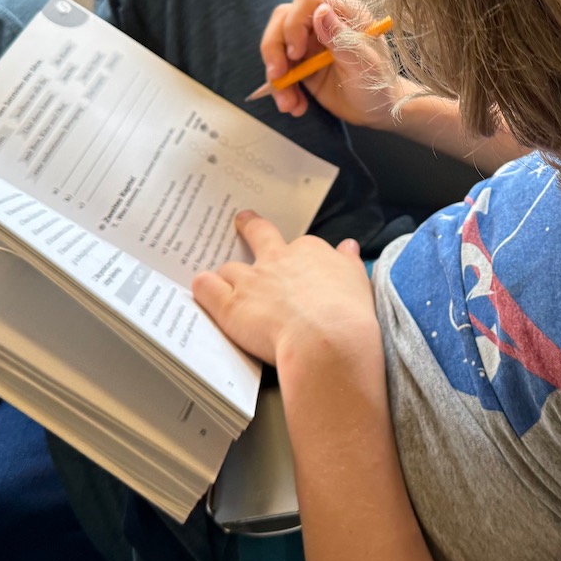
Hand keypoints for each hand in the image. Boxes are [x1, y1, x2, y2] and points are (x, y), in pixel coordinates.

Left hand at [192, 211, 380, 366]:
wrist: (328, 340)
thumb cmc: (349, 316)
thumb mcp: (359, 281)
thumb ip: (348, 262)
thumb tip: (348, 247)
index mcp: (310, 252)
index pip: (298, 246)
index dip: (294, 256)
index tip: (294, 262)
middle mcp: (278, 260)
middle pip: (258, 234)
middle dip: (249, 226)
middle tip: (242, 221)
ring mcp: (251, 280)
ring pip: (229, 269)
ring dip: (226, 276)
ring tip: (221, 282)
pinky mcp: (230, 304)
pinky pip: (206, 288)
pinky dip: (203, 288)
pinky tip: (202, 290)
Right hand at [259, 0, 412, 127]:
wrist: (377, 110)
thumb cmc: (378, 84)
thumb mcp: (364, 64)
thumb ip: (342, 38)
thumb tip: (320, 10)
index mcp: (344, 13)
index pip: (307, 0)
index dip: (294, 23)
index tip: (297, 53)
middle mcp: (323, 22)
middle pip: (282, 19)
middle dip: (274, 49)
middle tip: (278, 75)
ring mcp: (309, 42)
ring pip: (276, 45)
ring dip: (275, 75)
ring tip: (289, 104)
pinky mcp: (300, 63)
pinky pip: (279, 69)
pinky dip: (281, 89)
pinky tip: (295, 106)